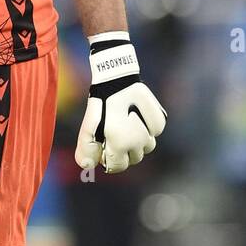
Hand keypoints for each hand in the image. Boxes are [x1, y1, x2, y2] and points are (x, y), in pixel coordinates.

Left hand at [75, 32, 166, 172]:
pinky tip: (138, 118)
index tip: (106, 149)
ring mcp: (151, 132)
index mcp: (120, 144)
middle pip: (133, 159)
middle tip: (116, 136)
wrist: (118, 79)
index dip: (110, 161)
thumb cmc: (101, 104)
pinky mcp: (160, 121)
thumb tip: (88, 166)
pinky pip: (155, 134)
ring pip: (146, 148)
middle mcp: (138, 141)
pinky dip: (148, 131)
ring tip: (127, 126)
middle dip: (124, 152)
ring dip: (138, 143)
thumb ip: (86, 149)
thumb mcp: (88, 126)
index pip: (118, 166)